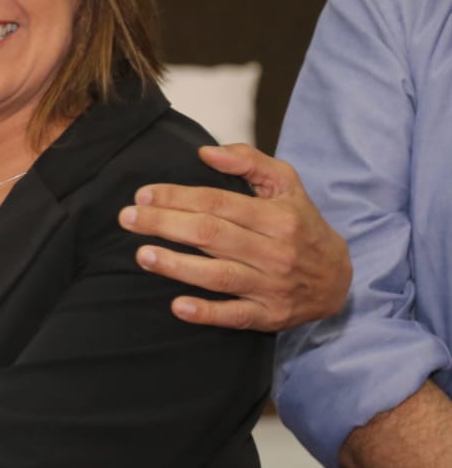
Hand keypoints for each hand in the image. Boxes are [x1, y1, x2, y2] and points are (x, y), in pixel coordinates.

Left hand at [119, 143, 350, 330]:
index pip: (217, 203)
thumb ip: (249, 161)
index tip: (143, 195)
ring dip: (177, 266)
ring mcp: (272, 286)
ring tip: (142, 255)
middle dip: (165, 225)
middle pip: (211, 235)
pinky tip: (178, 306)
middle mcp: (275, 252)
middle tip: (127, 218)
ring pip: (219, 275)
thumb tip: (206, 151)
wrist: (340, 278)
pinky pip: (236, 316)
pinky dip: (207, 313)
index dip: (177, 197)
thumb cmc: (301, 224)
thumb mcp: (287, 185)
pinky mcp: (270, 316)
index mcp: (277, 217)